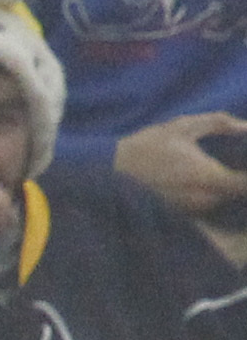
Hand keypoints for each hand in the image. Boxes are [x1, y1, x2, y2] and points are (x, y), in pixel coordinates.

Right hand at [112, 112, 246, 222]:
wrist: (108, 174)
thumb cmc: (146, 147)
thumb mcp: (181, 127)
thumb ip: (218, 123)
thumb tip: (244, 126)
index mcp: (208, 177)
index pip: (243, 185)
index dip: (246, 178)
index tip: (243, 165)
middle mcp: (202, 200)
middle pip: (235, 194)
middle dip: (237, 181)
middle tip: (229, 163)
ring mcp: (190, 212)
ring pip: (221, 202)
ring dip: (224, 190)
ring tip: (218, 173)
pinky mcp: (180, 216)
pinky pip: (205, 207)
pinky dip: (209, 197)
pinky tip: (199, 184)